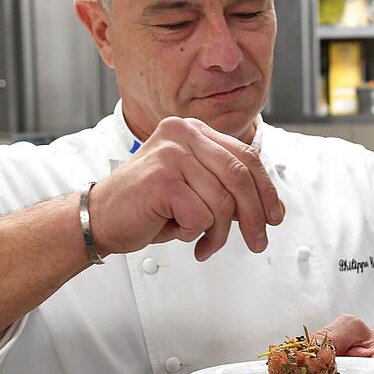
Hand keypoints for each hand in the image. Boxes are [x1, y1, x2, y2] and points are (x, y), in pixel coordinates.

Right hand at [86, 117, 283, 260]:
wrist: (100, 218)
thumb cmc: (146, 205)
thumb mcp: (193, 187)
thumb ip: (224, 185)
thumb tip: (267, 206)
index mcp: (193, 130)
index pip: (245, 155)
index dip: (265, 189)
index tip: (274, 216)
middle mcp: (183, 133)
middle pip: (239, 176)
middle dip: (254, 216)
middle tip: (257, 242)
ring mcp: (171, 154)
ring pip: (222, 202)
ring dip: (217, 232)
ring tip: (202, 241)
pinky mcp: (162, 180)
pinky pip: (201, 216)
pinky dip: (194, 233)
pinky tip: (175, 231)